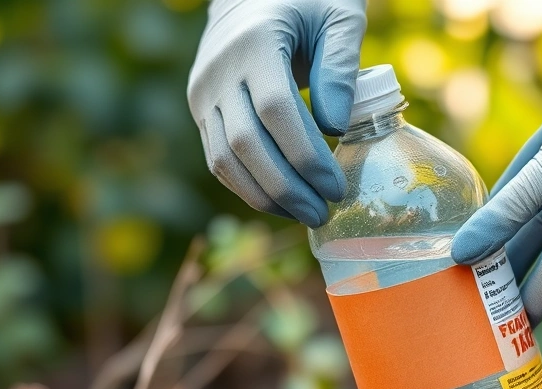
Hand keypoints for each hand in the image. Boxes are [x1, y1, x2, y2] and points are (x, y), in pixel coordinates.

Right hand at [187, 0, 366, 226]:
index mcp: (256, 42)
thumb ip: (341, 67)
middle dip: (288, 188)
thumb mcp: (339, 19)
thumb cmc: (309, 4)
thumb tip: (334, 127)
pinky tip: (282, 202)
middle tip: (323, 214)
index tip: (337, 186)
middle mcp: (218, 70)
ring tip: (305, 215)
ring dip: (265, 197)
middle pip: (247, 144)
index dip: (307, 156)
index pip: (276, 111)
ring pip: (225, 160)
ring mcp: (203, 92)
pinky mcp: (200, 109)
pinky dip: (248, 187)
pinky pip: (218, 159)